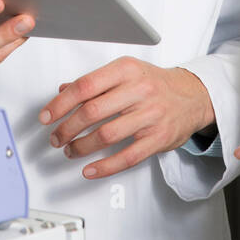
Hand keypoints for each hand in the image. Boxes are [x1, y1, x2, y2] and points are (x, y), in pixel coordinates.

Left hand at [38, 56, 214, 178]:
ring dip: (81, 147)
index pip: (85, 86)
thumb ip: (95, 82)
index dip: (60, 104)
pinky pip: (127, 157)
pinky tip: (90, 169)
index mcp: (126, 70)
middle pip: (92, 112)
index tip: (47, 116)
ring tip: (70, 150)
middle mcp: (139, 90)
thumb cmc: (155, 83)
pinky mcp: (158, 138)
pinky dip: (104, 167)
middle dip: (66, 128)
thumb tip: (63, 91)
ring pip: (106, 135)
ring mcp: (150, 116)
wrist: (193, 95)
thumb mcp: (126, 72)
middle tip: (56, 137)